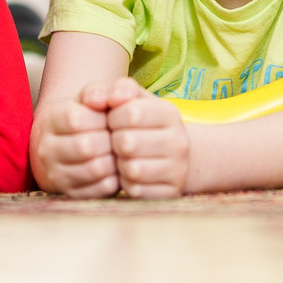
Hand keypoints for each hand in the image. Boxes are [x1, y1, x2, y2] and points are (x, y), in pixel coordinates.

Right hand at [31, 87, 120, 196]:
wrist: (70, 142)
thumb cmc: (87, 115)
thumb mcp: (90, 97)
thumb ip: (101, 91)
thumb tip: (107, 97)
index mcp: (50, 119)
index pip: (77, 118)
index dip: (102, 118)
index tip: (111, 117)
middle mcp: (46, 149)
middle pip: (87, 146)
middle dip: (111, 140)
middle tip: (120, 137)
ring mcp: (55, 174)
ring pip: (95, 169)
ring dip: (115, 160)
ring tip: (119, 152)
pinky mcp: (69, 194)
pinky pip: (100, 190)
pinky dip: (114, 179)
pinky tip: (115, 169)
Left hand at [103, 78, 189, 197]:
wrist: (168, 155)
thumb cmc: (140, 123)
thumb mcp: (132, 99)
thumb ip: (117, 89)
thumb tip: (103, 98)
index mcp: (170, 113)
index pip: (131, 112)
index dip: (112, 118)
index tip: (112, 121)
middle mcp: (179, 141)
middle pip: (128, 142)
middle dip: (113, 142)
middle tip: (116, 142)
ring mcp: (178, 169)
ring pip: (132, 169)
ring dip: (118, 164)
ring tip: (122, 158)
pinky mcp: (171, 192)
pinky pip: (136, 190)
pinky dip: (126, 183)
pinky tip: (129, 175)